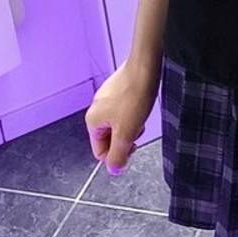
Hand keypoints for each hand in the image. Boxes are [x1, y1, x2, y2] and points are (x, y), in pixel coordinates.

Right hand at [84, 57, 160, 176]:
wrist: (145, 66)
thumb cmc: (134, 96)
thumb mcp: (126, 133)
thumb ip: (117, 155)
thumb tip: (113, 170)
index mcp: (92, 121)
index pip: (101, 152)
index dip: (118, 154)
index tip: (133, 146)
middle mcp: (96, 108)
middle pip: (110, 137)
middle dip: (126, 137)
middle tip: (137, 127)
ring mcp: (107, 97)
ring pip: (119, 123)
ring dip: (132, 124)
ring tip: (141, 113)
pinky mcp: (119, 89)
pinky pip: (125, 109)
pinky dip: (135, 110)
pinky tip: (142, 103)